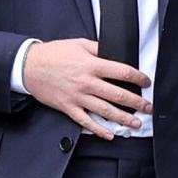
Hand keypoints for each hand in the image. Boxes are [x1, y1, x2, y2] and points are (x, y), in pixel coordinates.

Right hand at [23, 38, 151, 138]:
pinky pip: (86, 121)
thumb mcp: (80, 44)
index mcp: (92, 65)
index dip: (138, 77)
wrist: (30, 66)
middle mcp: (87, 82)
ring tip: (136, 123)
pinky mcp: (68, 107)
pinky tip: (110, 134)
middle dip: (136, 102)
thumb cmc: (54, 54)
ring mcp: (78, 97)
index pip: (122, 72)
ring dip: (123, 118)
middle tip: (148, 107)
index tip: (146, 82)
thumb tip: (116, 52)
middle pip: (117, 94)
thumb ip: (100, 48)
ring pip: (105, 110)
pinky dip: (99, 129)